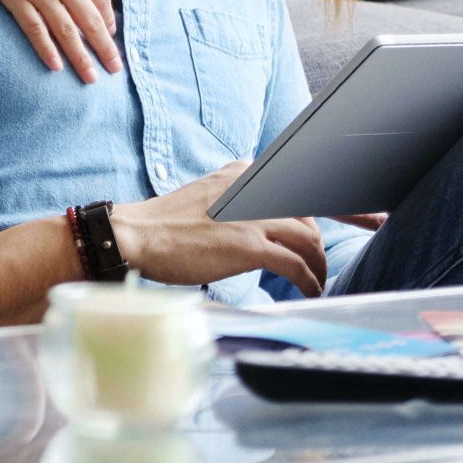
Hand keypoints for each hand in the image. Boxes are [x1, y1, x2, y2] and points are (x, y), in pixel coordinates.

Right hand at [0, 0, 121, 78]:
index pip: (102, 3)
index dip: (108, 24)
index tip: (110, 38)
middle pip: (90, 22)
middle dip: (105, 49)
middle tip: (115, 70)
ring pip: (66, 32)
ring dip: (80, 57)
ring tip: (90, 77)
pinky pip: (35, 29)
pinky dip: (46, 49)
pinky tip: (55, 65)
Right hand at [109, 162, 327, 296]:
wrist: (139, 235)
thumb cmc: (167, 223)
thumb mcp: (209, 195)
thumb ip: (237, 199)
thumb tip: (260, 222)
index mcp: (243, 173)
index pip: (294, 188)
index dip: (314, 214)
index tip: (323, 231)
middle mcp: (254, 188)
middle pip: (308, 215)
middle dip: (317, 243)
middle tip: (316, 262)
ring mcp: (254, 217)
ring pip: (309, 240)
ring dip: (318, 264)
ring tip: (316, 280)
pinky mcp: (250, 247)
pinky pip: (296, 265)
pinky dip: (308, 279)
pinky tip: (309, 289)